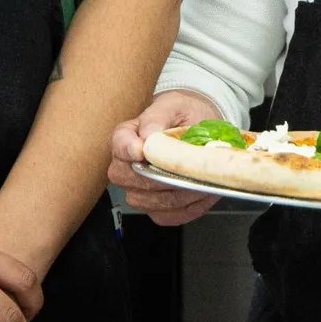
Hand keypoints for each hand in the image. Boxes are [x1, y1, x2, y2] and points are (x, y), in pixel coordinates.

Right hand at [108, 90, 223, 226]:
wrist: (200, 128)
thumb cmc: (184, 115)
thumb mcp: (174, 105)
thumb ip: (158, 117)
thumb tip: (149, 136)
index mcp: (127, 137)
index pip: (119, 145)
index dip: (129, 150)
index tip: (143, 151)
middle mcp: (127, 166)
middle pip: (129, 178)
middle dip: (159, 175)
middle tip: (184, 166)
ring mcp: (139, 190)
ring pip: (149, 201)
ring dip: (177, 192)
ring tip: (199, 179)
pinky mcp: (157, 208)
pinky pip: (167, 216)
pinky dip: (187, 208)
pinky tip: (200, 192)